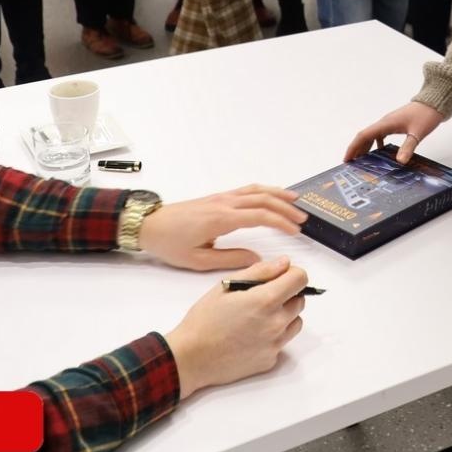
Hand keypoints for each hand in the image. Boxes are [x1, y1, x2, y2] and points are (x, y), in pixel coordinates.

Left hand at [138, 184, 306, 270]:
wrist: (148, 225)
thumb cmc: (170, 244)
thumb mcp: (199, 260)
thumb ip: (230, 259)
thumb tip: (257, 259)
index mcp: (221, 219)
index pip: (260, 216)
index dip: (281, 222)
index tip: (296, 231)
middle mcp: (224, 204)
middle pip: (263, 199)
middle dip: (285, 208)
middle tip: (302, 219)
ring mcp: (221, 198)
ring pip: (255, 190)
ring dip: (277, 194)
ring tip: (295, 201)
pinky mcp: (217, 198)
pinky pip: (245, 190)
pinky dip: (263, 191)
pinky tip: (270, 196)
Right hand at [163, 256, 308, 396]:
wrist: (191, 357)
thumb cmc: (204, 320)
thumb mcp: (226, 286)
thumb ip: (260, 271)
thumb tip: (284, 263)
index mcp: (266, 300)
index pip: (301, 279)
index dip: (291, 273)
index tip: (279, 276)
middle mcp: (276, 323)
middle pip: (299, 300)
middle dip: (286, 294)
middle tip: (261, 297)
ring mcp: (275, 344)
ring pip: (295, 322)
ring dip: (284, 315)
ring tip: (257, 317)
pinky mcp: (270, 360)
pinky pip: (282, 342)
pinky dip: (273, 336)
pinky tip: (251, 335)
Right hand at [347, 101, 444, 163]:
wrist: (435, 102)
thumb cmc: (426, 115)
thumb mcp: (417, 133)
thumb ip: (407, 147)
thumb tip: (399, 162)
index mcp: (386, 124)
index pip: (363, 135)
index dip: (353, 147)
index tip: (346, 159)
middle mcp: (385, 122)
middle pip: (365, 136)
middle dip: (357, 149)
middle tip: (352, 164)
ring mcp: (390, 122)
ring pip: (373, 135)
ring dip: (366, 147)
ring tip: (363, 160)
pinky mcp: (396, 123)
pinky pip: (381, 134)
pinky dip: (377, 144)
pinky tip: (381, 152)